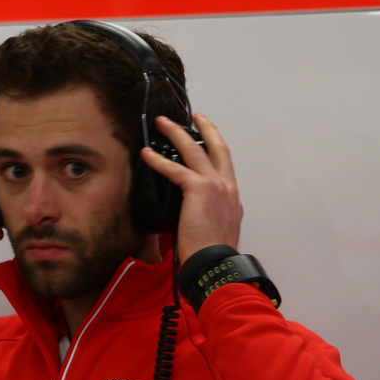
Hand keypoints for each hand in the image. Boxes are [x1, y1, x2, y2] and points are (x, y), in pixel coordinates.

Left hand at [141, 114, 242, 264]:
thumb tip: (191, 216)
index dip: (215, 149)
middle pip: (217, 147)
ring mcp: (216, 186)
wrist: (217, 263)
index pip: (225, 165)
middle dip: (205, 128)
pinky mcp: (199, 190)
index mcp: (232, 197)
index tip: (208, 138)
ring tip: (163, 123)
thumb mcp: (214, 230)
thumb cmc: (213, 255)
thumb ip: (206, 216)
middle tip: (195, 116)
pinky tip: (147, 153)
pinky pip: (175, 169)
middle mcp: (227, 187)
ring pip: (195, 150)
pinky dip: (159, 160)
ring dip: (177, 134)